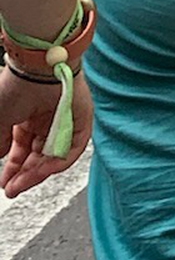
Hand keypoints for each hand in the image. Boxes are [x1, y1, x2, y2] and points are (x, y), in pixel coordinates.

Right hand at [0, 67, 91, 197]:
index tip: (5, 184)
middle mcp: (48, 120)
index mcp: (30, 117)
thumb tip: (0, 156)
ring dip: (37, 173)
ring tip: (20, 185)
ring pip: (54, 155)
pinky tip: (41, 173)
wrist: (36, 69)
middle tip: (12, 189)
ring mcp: (66, 121)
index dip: (14, 168)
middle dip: (24, 175)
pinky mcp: (83, 120)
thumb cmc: (16, 87)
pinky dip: (58, 162)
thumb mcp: (0, 119)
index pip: (24, 150)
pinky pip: (73, 148)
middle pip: (39, 156)